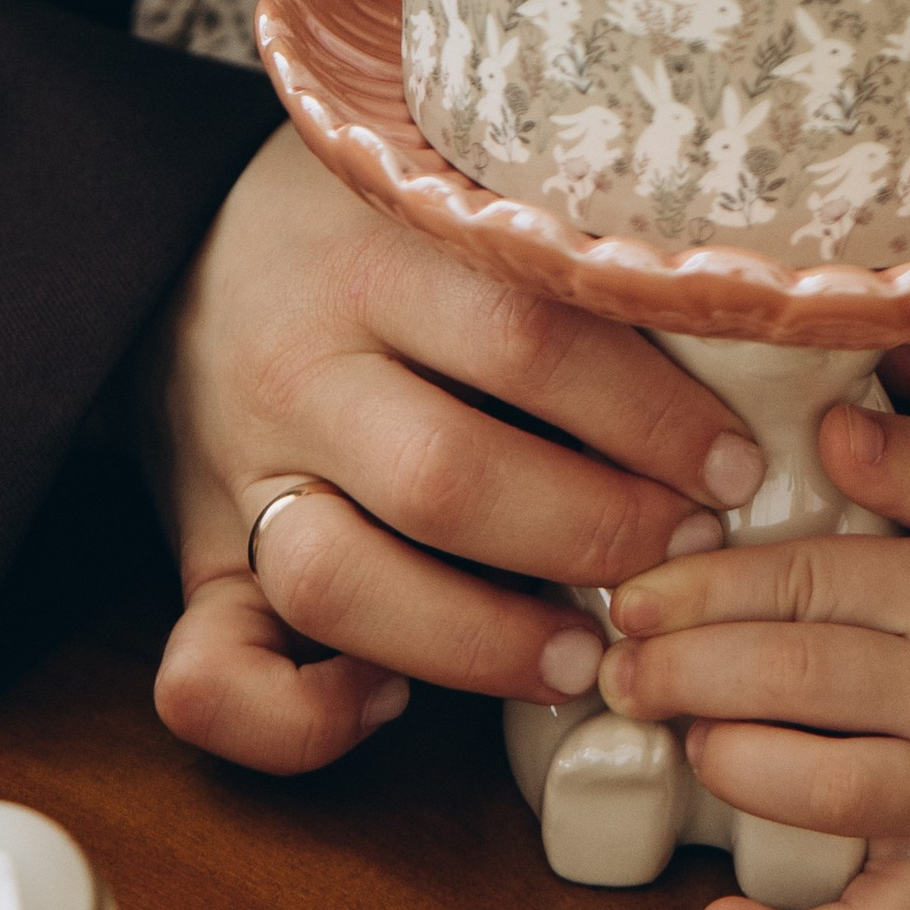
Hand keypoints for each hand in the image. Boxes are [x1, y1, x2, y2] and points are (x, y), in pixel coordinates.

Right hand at [141, 125, 774, 772]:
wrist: (170, 240)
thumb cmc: (360, 222)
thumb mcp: (445, 189)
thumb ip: (550, 244)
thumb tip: (740, 314)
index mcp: (371, 257)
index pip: (526, 339)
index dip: (646, 416)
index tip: (733, 464)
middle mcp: (297, 368)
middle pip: (448, 475)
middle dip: (590, 533)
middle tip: (685, 553)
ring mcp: (234, 476)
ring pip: (340, 582)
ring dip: (478, 642)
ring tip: (583, 654)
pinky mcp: (192, 565)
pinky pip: (208, 679)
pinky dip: (298, 719)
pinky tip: (385, 704)